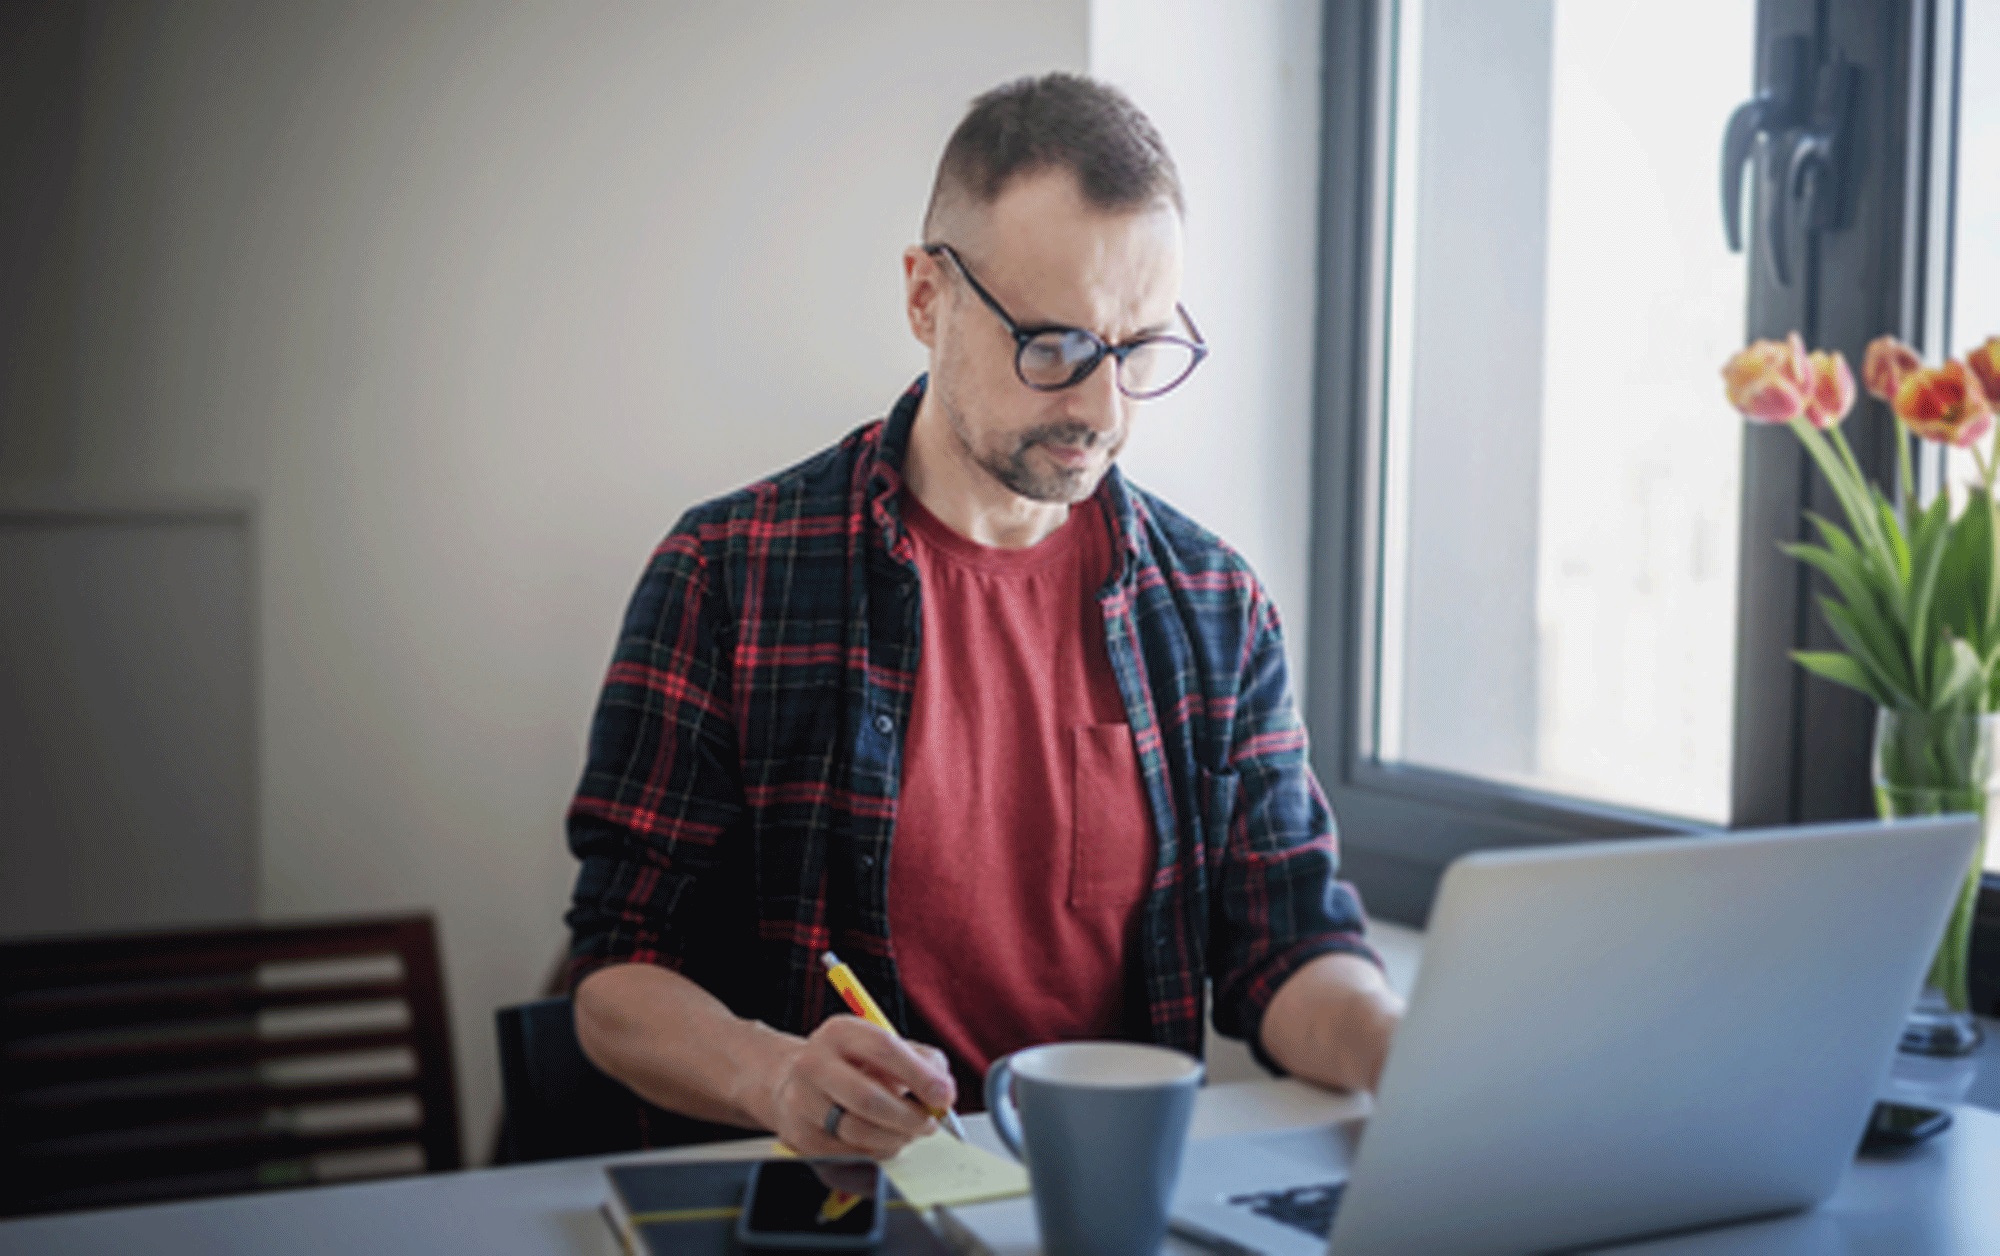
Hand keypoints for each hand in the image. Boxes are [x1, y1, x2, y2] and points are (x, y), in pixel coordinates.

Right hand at [758, 1016, 956, 1158]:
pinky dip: (875, 1152)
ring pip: (859, 1132)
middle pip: (868, 1099)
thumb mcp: (884, 1047)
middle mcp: (814, 1064)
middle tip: (929, 1124)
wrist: (794, 1081)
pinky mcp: (799, 1136)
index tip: (944, 1096)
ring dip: (895, 1139)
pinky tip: (882, 1141)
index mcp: (840, 1033)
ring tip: (908, 1133)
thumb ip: (923, 1062)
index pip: (884, 1049)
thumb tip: (943, 1091)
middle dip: (909, 1118)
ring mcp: (802, 1101)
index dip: (919, 1075)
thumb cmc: (852, 1065)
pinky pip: (848, 1154)